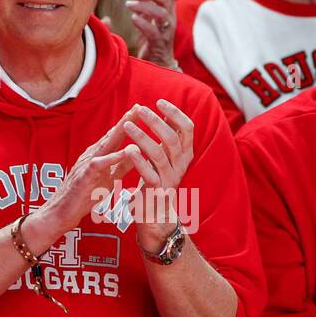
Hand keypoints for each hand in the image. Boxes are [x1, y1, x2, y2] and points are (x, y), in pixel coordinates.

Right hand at [28, 108, 142, 243]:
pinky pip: (100, 164)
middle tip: (140, 107)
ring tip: (132, 120)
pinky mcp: (84, 176)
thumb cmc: (85, 195)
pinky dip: (113, 157)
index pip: (116, 137)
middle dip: (126, 121)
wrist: (62, 213)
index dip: (129, 124)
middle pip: (112, 135)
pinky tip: (125, 150)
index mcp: (99, 156)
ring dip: (119, 131)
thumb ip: (120, 166)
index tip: (143, 111)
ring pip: (105, 145)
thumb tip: (136, 154)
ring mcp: (87, 164)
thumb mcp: (108, 178)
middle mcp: (92, 155)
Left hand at [119, 98, 194, 250]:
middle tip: (140, 110)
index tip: (159, 101)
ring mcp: (170, 180)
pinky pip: (150, 175)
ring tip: (128, 125)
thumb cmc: (158, 180)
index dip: (175, 113)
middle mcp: (181, 166)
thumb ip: (168, 138)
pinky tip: (129, 149)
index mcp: (185, 154)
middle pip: (173, 139)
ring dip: (143, 138)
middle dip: (156, 122)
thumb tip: (166, 113)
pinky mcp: (157, 193)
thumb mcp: (166, 157)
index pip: (188, 128)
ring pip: (160, 155)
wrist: (156, 215)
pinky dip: (139, 161)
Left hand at [126, 0, 176, 66]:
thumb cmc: (151, 39)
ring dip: (144, 5)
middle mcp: (170, 19)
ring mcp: (166, 32)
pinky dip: (143, 23)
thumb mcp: (146, 15)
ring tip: (128, 4)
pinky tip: (133, 18)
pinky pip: (154, 32)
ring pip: (161, 13)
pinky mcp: (159, 45)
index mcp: (167, 9)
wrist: (157, 66)